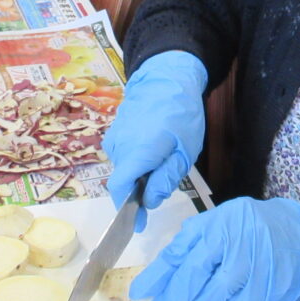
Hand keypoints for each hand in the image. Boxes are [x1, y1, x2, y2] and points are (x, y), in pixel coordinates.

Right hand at [103, 51, 206, 231]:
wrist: (167, 76)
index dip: (127, 210)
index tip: (137, 224)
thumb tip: (149, 202)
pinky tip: (155, 145)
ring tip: (165, 156)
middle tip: (165, 181)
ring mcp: (115, 136)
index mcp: (136, 153)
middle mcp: (119, 146)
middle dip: (141, 188)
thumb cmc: (181, 113)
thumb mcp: (184, 151)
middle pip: (125, 180)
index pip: (120, 189)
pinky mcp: (116, 129)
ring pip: (125, 166)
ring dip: (140, 171)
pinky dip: (137, 157)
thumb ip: (166, 178)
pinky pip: (124, 152)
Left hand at [131, 197, 299, 300]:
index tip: (141, 292)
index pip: (179, 249)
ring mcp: (248, 265)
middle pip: (191, 275)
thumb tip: (171, 265)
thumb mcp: (231, 218)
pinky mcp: (264, 288)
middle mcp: (231, 240)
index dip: (157, 274)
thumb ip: (202, 237)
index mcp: (218, 222)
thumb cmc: (267, 228)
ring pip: (210, 297)